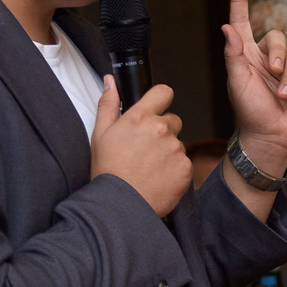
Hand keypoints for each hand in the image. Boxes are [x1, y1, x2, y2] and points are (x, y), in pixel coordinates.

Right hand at [91, 81, 188, 216]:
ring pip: (177, 144)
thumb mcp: (100, 134)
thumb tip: (110, 82)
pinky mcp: (185, 168)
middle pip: (173, 121)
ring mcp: (175, 149)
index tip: (157, 109)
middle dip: (163, 131)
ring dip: (168, 153)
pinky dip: (175, 170)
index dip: (161, 99)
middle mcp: (161, 129)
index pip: (164, 92)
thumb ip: (108, 104)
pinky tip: (158, 178)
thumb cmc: (108, 171)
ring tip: (149, 168)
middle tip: (145, 150)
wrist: (120, 205)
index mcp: (140, 117)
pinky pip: (184, 163)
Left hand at [221, 0, 286, 168]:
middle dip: (277, 53)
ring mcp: (286, 69)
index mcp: (245, 55)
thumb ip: (233, 54)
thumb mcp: (237, 82)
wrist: (270, 138)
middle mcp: (266, 58)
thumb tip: (227, 27)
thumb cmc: (249, 111)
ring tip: (283, 93)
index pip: (241, 21)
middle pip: (277, 36)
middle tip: (272, 74)